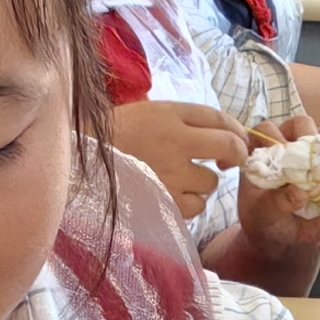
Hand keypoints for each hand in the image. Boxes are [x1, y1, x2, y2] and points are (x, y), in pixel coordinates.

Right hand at [105, 98, 247, 217]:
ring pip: (211, 183)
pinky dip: (189, 203)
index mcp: (170, 115)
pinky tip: (171, 194)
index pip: (221, 119)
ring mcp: (170, 175)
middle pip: (229, 148)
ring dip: (203, 183)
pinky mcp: (163, 201)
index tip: (239, 141)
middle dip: (236, 156)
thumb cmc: (116, 134)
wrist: (80, 159)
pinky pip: (195, 206)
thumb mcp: (150, 112)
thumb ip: (186, 119)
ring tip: (179, 179)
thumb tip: (227, 134)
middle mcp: (175, 142)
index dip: (239, 132)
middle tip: (228, 162)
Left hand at [234, 118, 319, 258]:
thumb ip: (278, 203)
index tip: (283, 161)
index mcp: (262, 152)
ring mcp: (314, 151)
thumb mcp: (265, 217)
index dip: (276, 140)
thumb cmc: (268, 223)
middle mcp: (288, 144)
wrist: (289, 238)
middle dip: (308, 139)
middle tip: (310, 163)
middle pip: (301, 124)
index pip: (268, 130)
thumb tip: (301, 191)